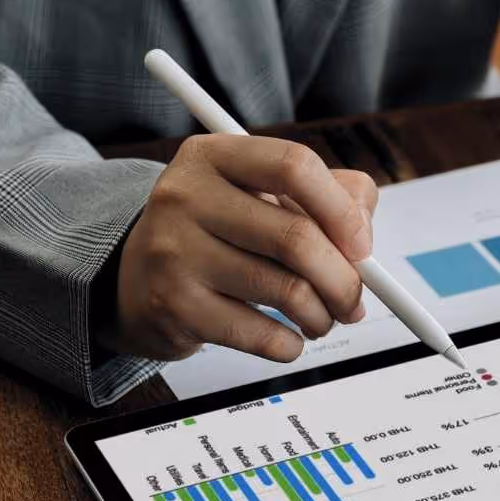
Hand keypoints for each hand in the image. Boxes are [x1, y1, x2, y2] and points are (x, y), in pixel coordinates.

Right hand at [105, 135, 377, 361]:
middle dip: (344, 280)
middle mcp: (185, 196)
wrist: (135, 278)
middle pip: (296, 238)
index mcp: (214, 155)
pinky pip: (261, 334)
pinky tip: (288, 338)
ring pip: (286, 290)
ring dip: (321, 315)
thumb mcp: (264, 193)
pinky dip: (290, 345)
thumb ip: (329, 194)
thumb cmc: (220, 231)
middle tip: (354, 301)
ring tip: (321, 318)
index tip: (363, 247)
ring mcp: (174, 252)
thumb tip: (363, 233)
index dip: (342, 210)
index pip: (294, 166)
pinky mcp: (173, 306)